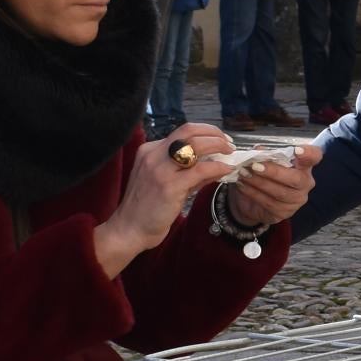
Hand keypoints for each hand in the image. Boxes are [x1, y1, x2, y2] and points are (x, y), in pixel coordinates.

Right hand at [95, 124, 234, 275]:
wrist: (129, 229)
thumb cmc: (147, 208)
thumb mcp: (165, 182)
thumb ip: (188, 171)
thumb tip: (216, 163)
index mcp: (150, 150)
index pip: (183, 132)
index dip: (206, 132)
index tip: (220, 139)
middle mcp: (153, 155)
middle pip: (189, 131)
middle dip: (215, 134)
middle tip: (229, 144)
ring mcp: (160, 169)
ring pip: (196, 145)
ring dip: (219, 146)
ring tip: (231, 154)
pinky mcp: (169, 186)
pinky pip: (200, 169)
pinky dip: (218, 167)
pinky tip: (227, 170)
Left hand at [222, 143, 320, 230]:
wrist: (251, 201)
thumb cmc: (262, 175)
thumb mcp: (261, 161)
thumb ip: (263, 153)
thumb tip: (259, 149)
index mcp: (303, 165)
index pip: (314, 157)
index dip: (309, 154)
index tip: (297, 151)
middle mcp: (305, 183)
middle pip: (297, 179)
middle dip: (275, 172)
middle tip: (255, 166)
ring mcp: (297, 200)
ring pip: (281, 193)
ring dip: (259, 182)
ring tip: (243, 174)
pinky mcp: (285, 213)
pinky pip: (269, 203)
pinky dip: (253, 193)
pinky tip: (242, 185)